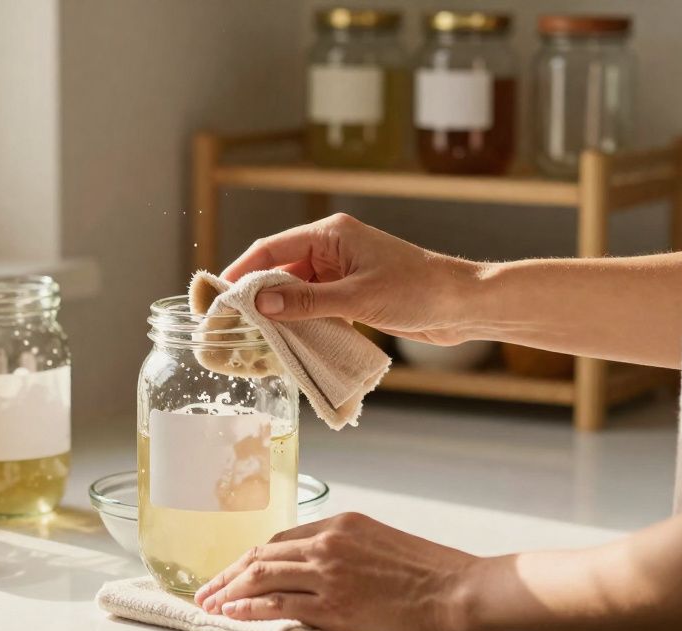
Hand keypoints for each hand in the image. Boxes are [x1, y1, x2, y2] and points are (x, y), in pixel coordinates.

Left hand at [193, 512, 478, 630]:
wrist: (461, 593)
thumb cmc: (435, 575)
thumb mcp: (385, 546)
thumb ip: (350, 552)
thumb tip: (327, 571)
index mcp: (342, 524)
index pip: (281, 539)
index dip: (252, 558)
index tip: (236, 570)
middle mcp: (329, 543)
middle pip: (262, 556)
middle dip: (229, 574)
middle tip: (207, 589)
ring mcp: (328, 573)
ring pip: (261, 577)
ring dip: (229, 591)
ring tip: (210, 604)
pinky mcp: (333, 605)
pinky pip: (277, 605)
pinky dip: (248, 609)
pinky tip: (233, 614)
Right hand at [221, 213, 479, 344]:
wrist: (463, 305)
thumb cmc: (418, 291)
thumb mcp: (357, 298)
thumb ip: (307, 302)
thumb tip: (259, 303)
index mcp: (330, 235)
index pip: (270, 249)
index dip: (240, 272)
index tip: (218, 298)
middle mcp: (332, 249)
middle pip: (278, 271)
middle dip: (256, 298)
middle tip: (231, 326)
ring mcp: (341, 272)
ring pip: (295, 292)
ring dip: (279, 314)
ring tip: (254, 341)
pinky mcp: (352, 294)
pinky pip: (314, 306)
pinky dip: (300, 323)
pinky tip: (288, 344)